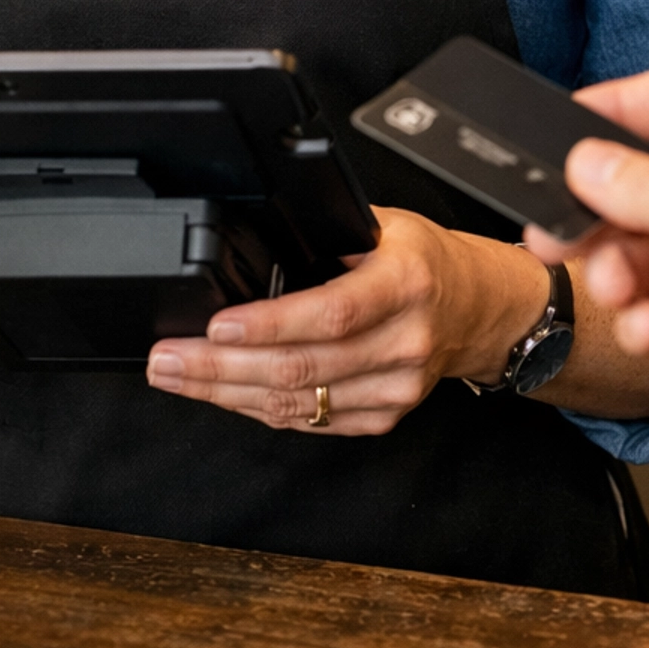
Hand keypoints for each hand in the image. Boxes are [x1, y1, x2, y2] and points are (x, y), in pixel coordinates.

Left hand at [144, 207, 550, 435]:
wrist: (479, 307)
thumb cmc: (425, 260)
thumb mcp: (383, 226)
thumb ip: (325, 234)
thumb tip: (253, 240)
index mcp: (404, 284)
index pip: (330, 314)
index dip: (269, 325)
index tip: (216, 327)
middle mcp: (404, 342)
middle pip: (302, 368)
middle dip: (222, 368)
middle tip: (168, 359)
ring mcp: (396, 388)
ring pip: (299, 403)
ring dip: (228, 393)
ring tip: (178, 377)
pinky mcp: (384, 416)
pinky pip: (311, 422)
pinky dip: (260, 409)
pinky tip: (225, 394)